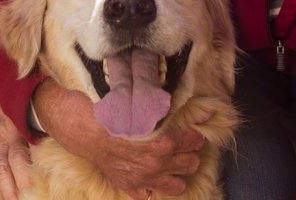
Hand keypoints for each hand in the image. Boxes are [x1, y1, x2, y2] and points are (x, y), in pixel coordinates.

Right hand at [0, 51, 32, 198]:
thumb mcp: (21, 105)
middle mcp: (0, 143)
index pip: (17, 156)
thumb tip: (58, 128)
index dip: (22, 172)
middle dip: (12, 189)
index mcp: (11, 131)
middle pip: (5, 171)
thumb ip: (36, 119)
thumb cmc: (5, 97)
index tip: (30, 186)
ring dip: (2, 192)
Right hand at [33, 78, 206, 198]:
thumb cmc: (114, 110)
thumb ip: (182, 109)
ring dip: (177, 171)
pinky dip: (155, 185)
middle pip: (192, 163)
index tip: (188, 128)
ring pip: (179, 184)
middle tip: (181, 142)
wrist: (84, 126)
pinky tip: (152, 173)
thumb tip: (211, 111)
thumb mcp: (148, 104)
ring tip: (171, 160)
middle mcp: (159, 164)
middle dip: (188, 152)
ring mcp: (145, 179)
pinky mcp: (131, 186)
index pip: (195, 141)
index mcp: (166, 142)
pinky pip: (152, 195)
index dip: (192, 133)